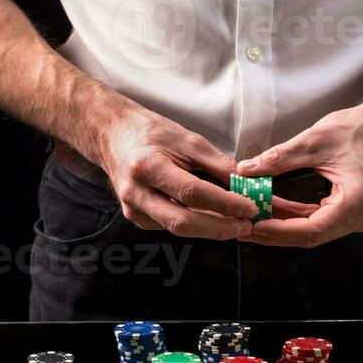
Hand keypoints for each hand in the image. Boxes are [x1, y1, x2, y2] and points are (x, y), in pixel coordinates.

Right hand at [95, 108, 257, 239]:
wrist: (113, 136)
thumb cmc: (150, 133)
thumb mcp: (188, 140)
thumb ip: (218, 164)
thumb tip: (247, 184)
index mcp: (149, 167)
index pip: (193, 193)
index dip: (224, 204)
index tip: (250, 207)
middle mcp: (137, 193)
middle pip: (183, 222)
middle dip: (219, 228)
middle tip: (246, 226)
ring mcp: (133, 209)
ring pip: (178, 229)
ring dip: (211, 229)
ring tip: (237, 225)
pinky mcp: (136, 218)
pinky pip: (171, 226)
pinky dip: (196, 225)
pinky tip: (214, 221)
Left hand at [236, 88, 362, 247]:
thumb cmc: (359, 129)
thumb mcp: (314, 141)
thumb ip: (279, 159)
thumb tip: (247, 170)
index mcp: (356, 202)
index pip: (311, 230)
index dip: (279, 231)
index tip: (254, 227)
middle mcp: (360, 217)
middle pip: (311, 235)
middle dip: (277, 231)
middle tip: (246, 226)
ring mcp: (358, 217)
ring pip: (314, 230)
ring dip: (285, 225)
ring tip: (255, 218)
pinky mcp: (353, 211)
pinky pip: (321, 221)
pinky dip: (297, 217)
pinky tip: (275, 211)